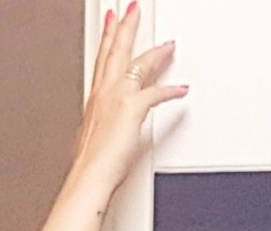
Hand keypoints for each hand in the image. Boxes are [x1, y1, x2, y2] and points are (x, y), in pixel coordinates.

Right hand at [72, 4, 187, 192]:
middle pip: (117, 51)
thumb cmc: (89, 164)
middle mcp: (104, 92)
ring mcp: (118, 98)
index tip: (111, 21)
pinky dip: (171, 91)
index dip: (107, 38)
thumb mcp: (91, 139)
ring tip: (168, 43)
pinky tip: (181, 88)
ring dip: (155, 51)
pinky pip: (156, 93)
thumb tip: (104, 132)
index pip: (102, 60)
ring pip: (138, 63)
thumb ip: (101, 128)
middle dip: (125, 27)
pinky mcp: (132, 109)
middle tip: (132, 9)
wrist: (89, 175)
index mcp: (95, 98)